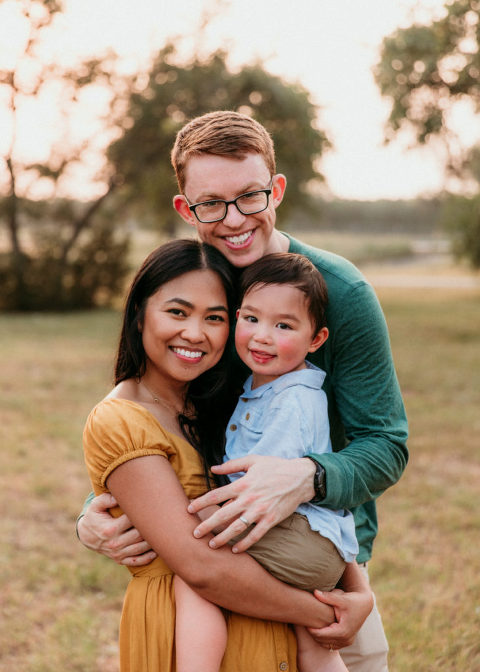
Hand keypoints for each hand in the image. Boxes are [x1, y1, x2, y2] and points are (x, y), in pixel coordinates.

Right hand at [77, 493, 156, 565]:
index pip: (132, 520)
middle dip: (151, 527)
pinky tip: (156, 551)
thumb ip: (106, 499)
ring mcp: (118, 553)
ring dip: (153, 542)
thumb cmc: (94, 516)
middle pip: (139, 535)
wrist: (86, 535)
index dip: (143, 513)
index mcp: (110, 529)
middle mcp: (115, 543)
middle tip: (163, 518)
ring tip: (163, 532)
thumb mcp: (96, 505)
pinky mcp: (119, 559)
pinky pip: (136, 561)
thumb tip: (118, 497)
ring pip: (141, 548)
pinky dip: (147, 557)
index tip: (152, 506)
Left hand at [187, 455, 315, 551]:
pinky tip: (235, 550)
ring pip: (237, 527)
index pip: (216, 494)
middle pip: (222, 514)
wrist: (300, 477)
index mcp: (242, 483)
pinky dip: (245, 543)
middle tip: (194, 534)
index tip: (189, 509)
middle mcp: (249, 499)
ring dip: (223, 538)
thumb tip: (213, 468)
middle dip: (207, 525)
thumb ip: (231, 465)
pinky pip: (255, 535)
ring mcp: (260, 511)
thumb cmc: (275, 466)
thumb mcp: (253, 461)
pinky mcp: (271, 519)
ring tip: (211, 545)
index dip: (201, 503)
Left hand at [307, 586, 373, 648]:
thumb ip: (327, 597)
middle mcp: (346, 639)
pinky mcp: (347, 641)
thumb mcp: (340, 598)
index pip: (321, 635)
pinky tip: (320, 629)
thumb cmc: (352, 600)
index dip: (311, 629)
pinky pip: (332, 645)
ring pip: (326, 644)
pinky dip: (324, 639)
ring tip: (311, 625)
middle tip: (305, 623)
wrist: (364, 605)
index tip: (304, 621)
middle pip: (322, 641)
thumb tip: (315, 592)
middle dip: (313, 633)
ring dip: (318, 637)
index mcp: (343, 631)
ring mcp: (347, 642)